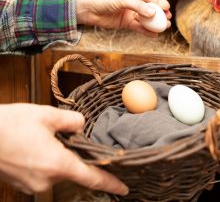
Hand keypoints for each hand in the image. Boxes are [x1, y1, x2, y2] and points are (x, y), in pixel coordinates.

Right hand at [0, 103, 127, 195]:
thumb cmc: (10, 124)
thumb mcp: (46, 115)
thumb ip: (71, 121)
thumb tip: (81, 126)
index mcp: (57, 164)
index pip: (92, 177)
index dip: (110, 183)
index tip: (124, 188)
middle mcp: (46, 180)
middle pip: (73, 169)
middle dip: (74, 154)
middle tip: (63, 136)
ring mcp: (32, 185)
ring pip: (57, 169)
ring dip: (57, 155)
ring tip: (43, 138)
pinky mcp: (22, 184)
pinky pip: (43, 172)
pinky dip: (46, 160)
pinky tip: (34, 145)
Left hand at [76, 0, 171, 36]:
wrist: (89, 11)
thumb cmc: (104, 0)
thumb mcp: (122, 0)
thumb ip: (138, 6)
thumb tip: (152, 12)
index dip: (159, 2)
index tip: (167, 8)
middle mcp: (133, 3)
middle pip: (150, 9)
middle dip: (160, 14)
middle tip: (168, 19)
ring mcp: (130, 14)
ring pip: (146, 19)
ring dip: (155, 24)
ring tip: (164, 28)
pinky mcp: (126, 23)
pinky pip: (139, 27)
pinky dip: (146, 31)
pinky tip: (154, 35)